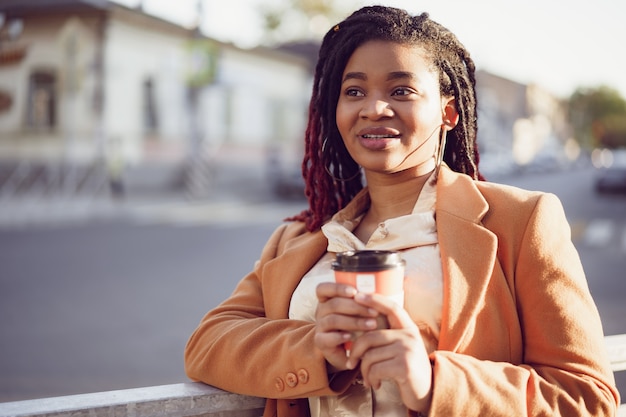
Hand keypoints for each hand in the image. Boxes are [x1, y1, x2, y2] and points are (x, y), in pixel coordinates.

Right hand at [314, 282, 379, 371]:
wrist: (352, 353)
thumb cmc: (361, 328)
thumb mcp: (365, 312)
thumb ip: (370, 300)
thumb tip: (390, 284)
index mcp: (329, 300)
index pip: (323, 289)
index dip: (336, 288)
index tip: (354, 291)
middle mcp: (322, 311)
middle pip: (332, 304)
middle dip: (355, 307)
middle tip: (374, 312)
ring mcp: (320, 327)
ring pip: (331, 320)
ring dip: (353, 321)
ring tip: (371, 325)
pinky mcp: (321, 342)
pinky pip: (326, 338)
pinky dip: (340, 337)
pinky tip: (351, 338)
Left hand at [347, 292, 432, 412]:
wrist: (427, 393)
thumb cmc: (407, 370)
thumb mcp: (401, 348)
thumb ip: (387, 336)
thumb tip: (360, 324)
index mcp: (409, 328)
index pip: (391, 307)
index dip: (374, 299)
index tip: (357, 296)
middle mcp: (409, 336)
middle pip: (370, 337)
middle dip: (356, 351)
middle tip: (351, 363)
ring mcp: (408, 350)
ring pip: (369, 356)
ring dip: (364, 371)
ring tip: (368, 378)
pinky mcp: (404, 366)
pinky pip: (375, 369)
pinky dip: (370, 379)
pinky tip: (375, 384)